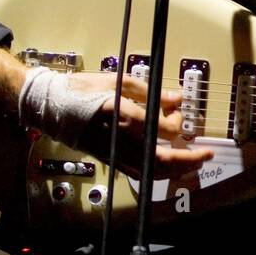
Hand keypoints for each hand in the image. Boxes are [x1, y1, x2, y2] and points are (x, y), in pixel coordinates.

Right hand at [54, 72, 213, 179]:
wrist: (49, 105)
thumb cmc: (81, 89)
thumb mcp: (118, 81)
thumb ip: (151, 91)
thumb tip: (176, 98)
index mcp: (121, 115)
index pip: (161, 129)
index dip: (178, 124)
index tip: (182, 115)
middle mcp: (118, 138)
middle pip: (160, 159)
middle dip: (187, 160)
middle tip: (206, 155)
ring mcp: (112, 152)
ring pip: (150, 171)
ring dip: (175, 170)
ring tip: (193, 163)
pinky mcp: (108, 159)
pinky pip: (137, 172)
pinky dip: (157, 172)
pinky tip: (168, 168)